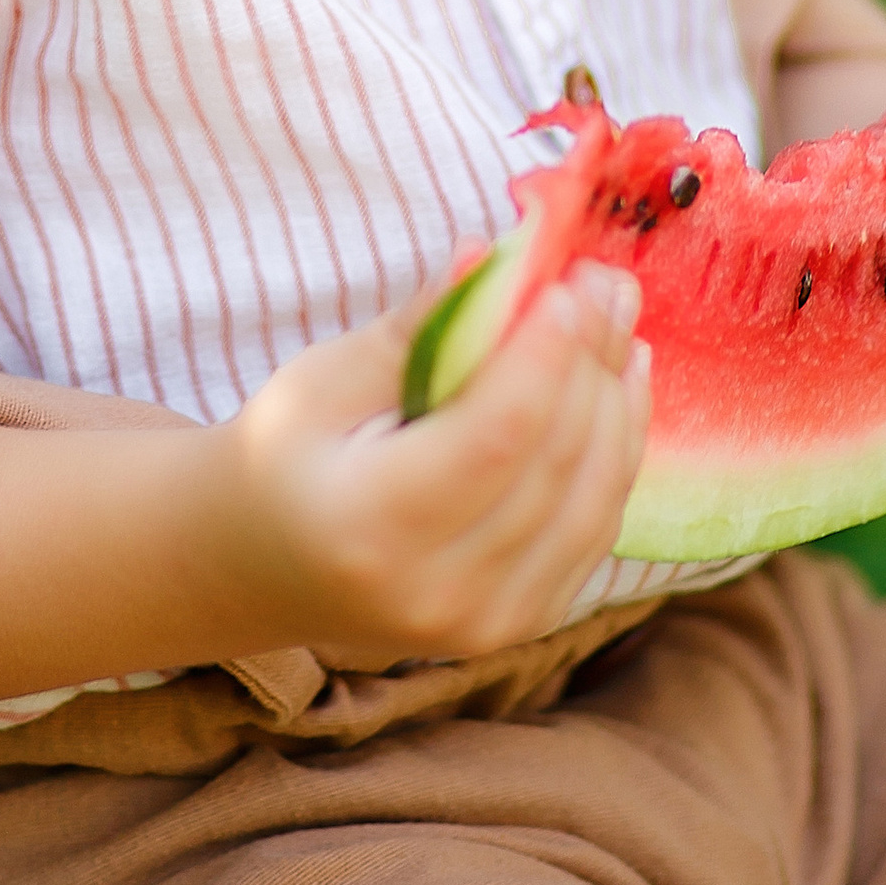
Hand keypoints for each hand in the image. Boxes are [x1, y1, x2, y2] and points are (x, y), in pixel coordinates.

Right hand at [212, 257, 648, 663]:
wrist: (266, 564)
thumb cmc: (286, 454)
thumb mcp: (323, 379)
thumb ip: (415, 328)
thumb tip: (493, 261)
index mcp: (373, 528)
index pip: (493, 437)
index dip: (544, 355)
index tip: (566, 281)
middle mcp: (440, 595)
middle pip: (551, 465)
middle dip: (588, 360)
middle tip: (601, 279)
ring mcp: (489, 623)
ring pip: (591, 498)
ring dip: (617, 399)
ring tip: (618, 316)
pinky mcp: (523, 623)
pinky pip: (593, 528)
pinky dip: (615, 451)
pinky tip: (620, 383)